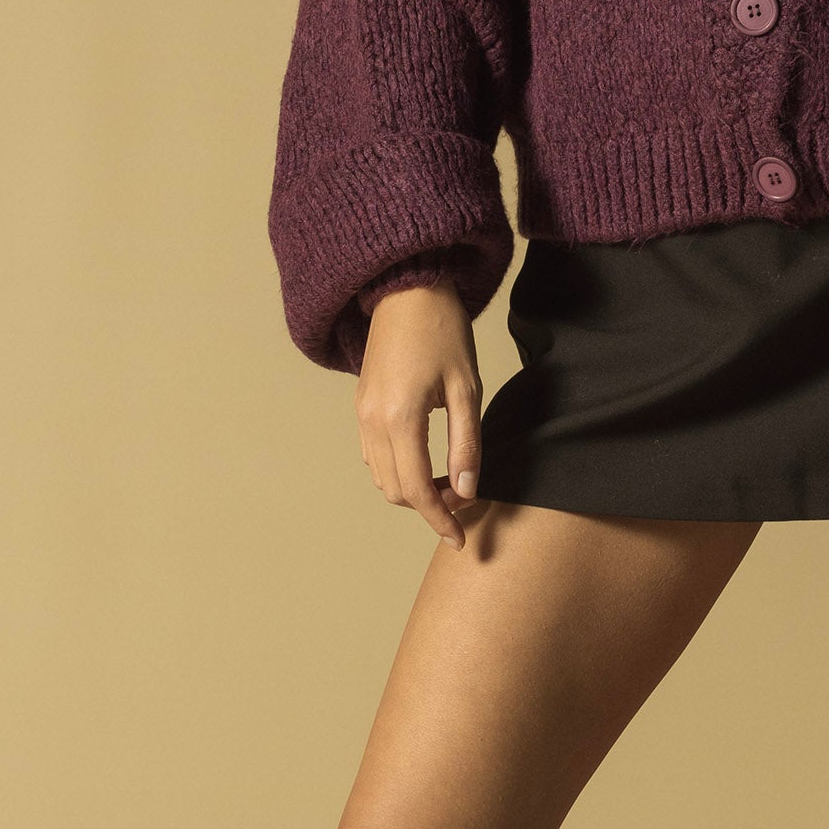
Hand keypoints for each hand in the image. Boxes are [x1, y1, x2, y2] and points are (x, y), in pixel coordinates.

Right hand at [355, 280, 486, 545]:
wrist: (406, 290)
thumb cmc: (443, 332)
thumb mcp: (467, 389)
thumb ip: (466, 444)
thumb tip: (467, 490)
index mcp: (400, 418)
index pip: (416, 490)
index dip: (440, 520)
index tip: (460, 538)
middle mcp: (372, 421)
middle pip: (394, 491)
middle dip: (428, 506)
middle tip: (464, 496)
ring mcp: (361, 414)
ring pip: (381, 477)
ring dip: (411, 489)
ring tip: (448, 478)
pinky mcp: (360, 406)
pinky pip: (373, 456)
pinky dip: (397, 470)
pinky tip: (425, 459)